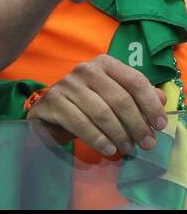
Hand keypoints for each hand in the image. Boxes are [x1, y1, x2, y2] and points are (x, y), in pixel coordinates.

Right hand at [28, 55, 167, 155]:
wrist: (53, 111)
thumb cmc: (90, 103)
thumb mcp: (115, 96)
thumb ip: (138, 96)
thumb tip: (161, 100)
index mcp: (104, 64)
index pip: (135, 80)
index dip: (151, 104)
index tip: (160, 126)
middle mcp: (85, 69)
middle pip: (120, 99)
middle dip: (137, 125)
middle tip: (146, 144)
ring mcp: (67, 84)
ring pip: (101, 113)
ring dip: (119, 135)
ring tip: (127, 149)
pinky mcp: (53, 101)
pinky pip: (80, 123)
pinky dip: (98, 139)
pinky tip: (108, 149)